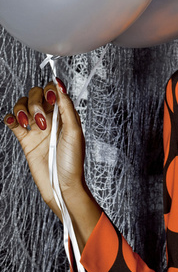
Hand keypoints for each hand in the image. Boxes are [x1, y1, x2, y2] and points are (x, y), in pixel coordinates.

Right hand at [4, 80, 86, 220]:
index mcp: (64, 113)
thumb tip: (60, 85)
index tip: (50, 98)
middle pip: (36, 95)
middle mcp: (50, 118)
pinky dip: (10, 117)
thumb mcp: (74, 131)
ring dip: (22, 109)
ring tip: (28, 123)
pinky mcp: (25, 139)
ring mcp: (36, 128)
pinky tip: (13, 121)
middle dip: (35, 101)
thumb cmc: (73, 161)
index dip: (50, 90)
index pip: (54, 91)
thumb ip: (66, 107)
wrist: (62, 186)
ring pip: (22, 106)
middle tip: (40, 119)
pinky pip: (13, 122)